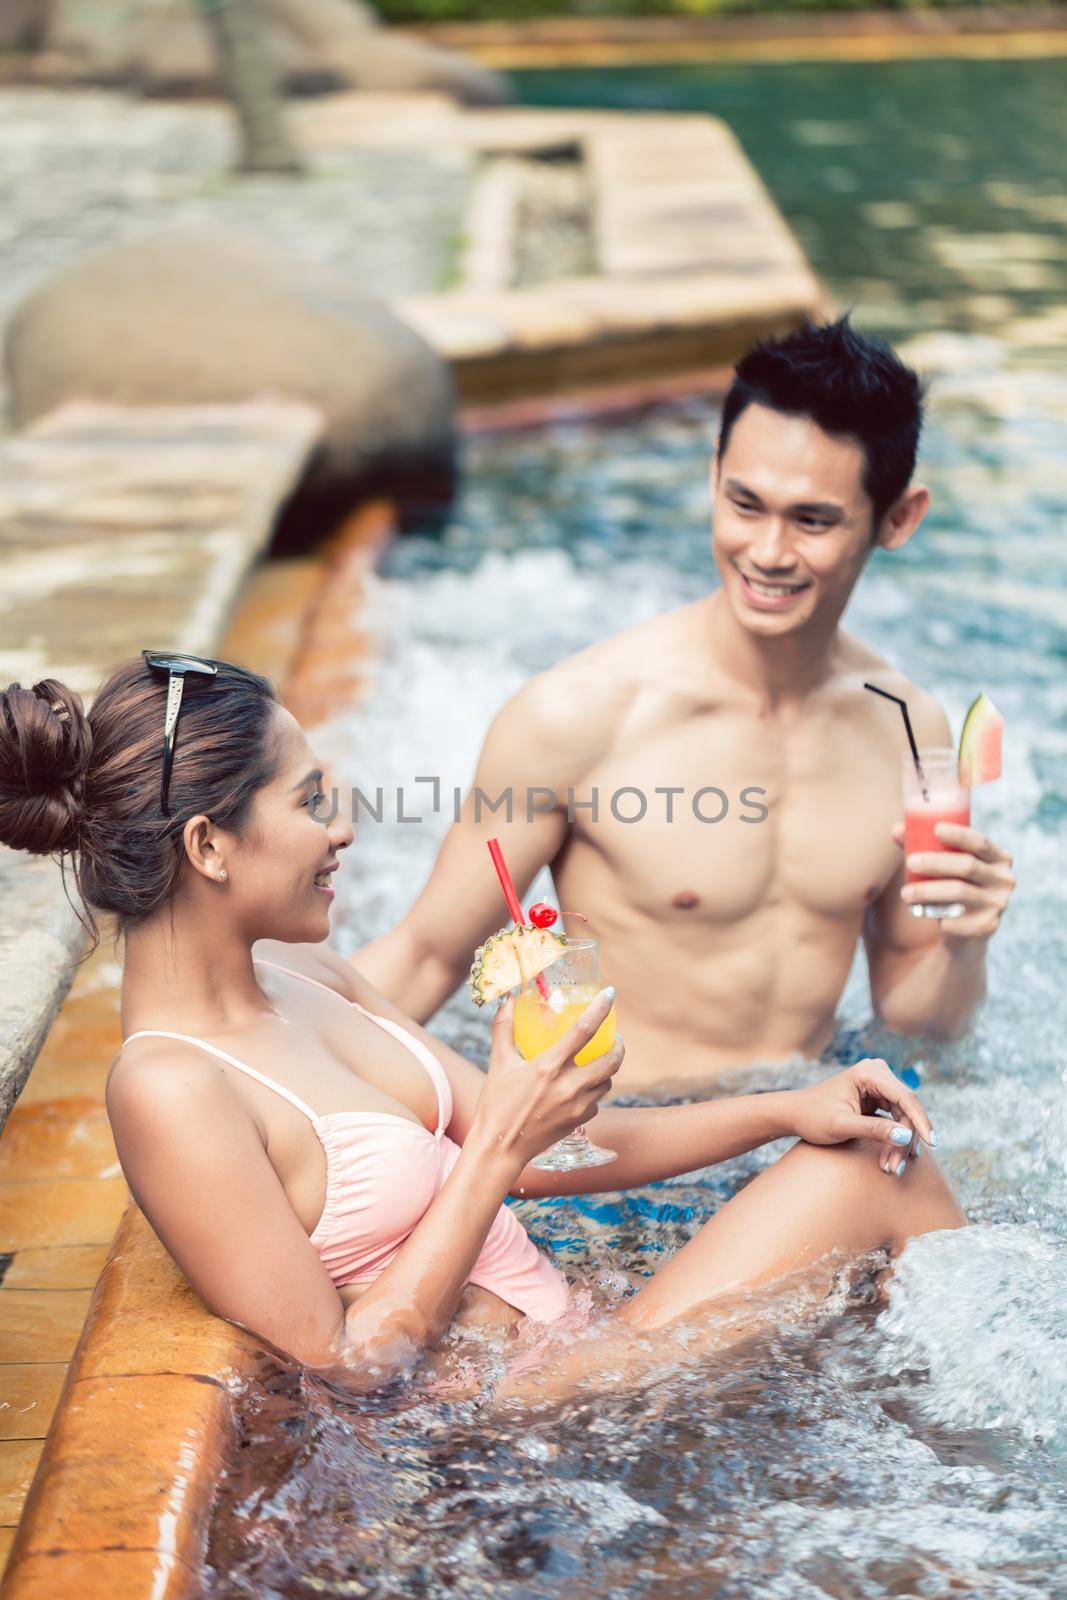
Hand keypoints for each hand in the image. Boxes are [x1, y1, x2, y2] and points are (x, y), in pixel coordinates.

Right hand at [470, 989, 623, 1171]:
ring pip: (607, 1082)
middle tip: (614, 1037)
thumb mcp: (498, 1063)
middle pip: (611, 1060)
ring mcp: (576, 1106)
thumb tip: (507, 1000)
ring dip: (607, 1069)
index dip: (600, 1009)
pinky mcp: (578, 1121)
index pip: (583, 1030)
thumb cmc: (497, 1104)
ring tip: (599, 1061)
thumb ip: (504, 1029)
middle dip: (618, 1046)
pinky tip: (582, 1088)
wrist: (500, 1149)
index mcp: (548, 1066)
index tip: (610, 994)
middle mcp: (568, 1085)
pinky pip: (596, 1102)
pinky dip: (593, 1091)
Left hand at [787, 1057, 937, 1176]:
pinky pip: (897, 1119)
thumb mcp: (842, 1126)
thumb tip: (905, 1136)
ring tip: (890, 1167)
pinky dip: (895, 1139)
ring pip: (904, 1117)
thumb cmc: (813, 1117)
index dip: (921, 1122)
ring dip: (900, 1143)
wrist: (795, 1115)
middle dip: (905, 1139)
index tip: (932, 1144)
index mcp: (868, 1073)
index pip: (906, 1097)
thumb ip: (874, 1130)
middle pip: (907, 1109)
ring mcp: (879, 1085)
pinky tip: (892, 1158)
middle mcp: (877, 1073)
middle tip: (895, 1167)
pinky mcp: (878, 1097)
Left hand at [893, 820, 1015, 944]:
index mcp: (998, 858)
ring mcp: (998, 904)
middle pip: (968, 866)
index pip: (981, 842)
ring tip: (905, 893)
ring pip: (960, 893)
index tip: (936, 829)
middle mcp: (1004, 879)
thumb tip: (896, 830)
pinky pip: (959, 919)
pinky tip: (923, 913)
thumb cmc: (952, 885)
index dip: (960, 835)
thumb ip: (923, 845)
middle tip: (910, 862)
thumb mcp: (944, 864)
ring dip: (929, 891)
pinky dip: (938, 916)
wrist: (965, 930)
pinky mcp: (988, 926)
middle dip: (937, 863)